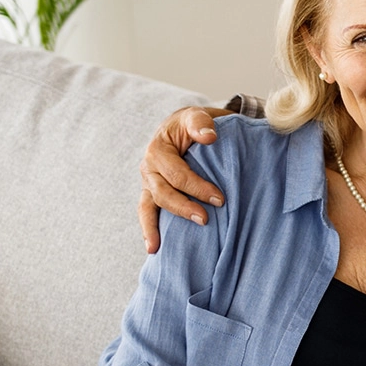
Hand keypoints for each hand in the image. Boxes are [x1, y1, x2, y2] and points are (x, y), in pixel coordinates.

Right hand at [138, 105, 230, 252]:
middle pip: (163, 192)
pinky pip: (146, 213)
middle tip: (205, 219)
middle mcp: (149, 167)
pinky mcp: (151, 194)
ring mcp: (148, 182)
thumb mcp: (196, 117)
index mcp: (158, 149)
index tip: (220, 199)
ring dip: (161, 225)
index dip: (197, 187)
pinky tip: (153, 248)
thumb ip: (201, 123)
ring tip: (166, 244)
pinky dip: (148, 230)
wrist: (185, 129)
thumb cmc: (194, 125)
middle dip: (184, 207)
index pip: (177, 173)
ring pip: (152, 205)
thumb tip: (209, 137)